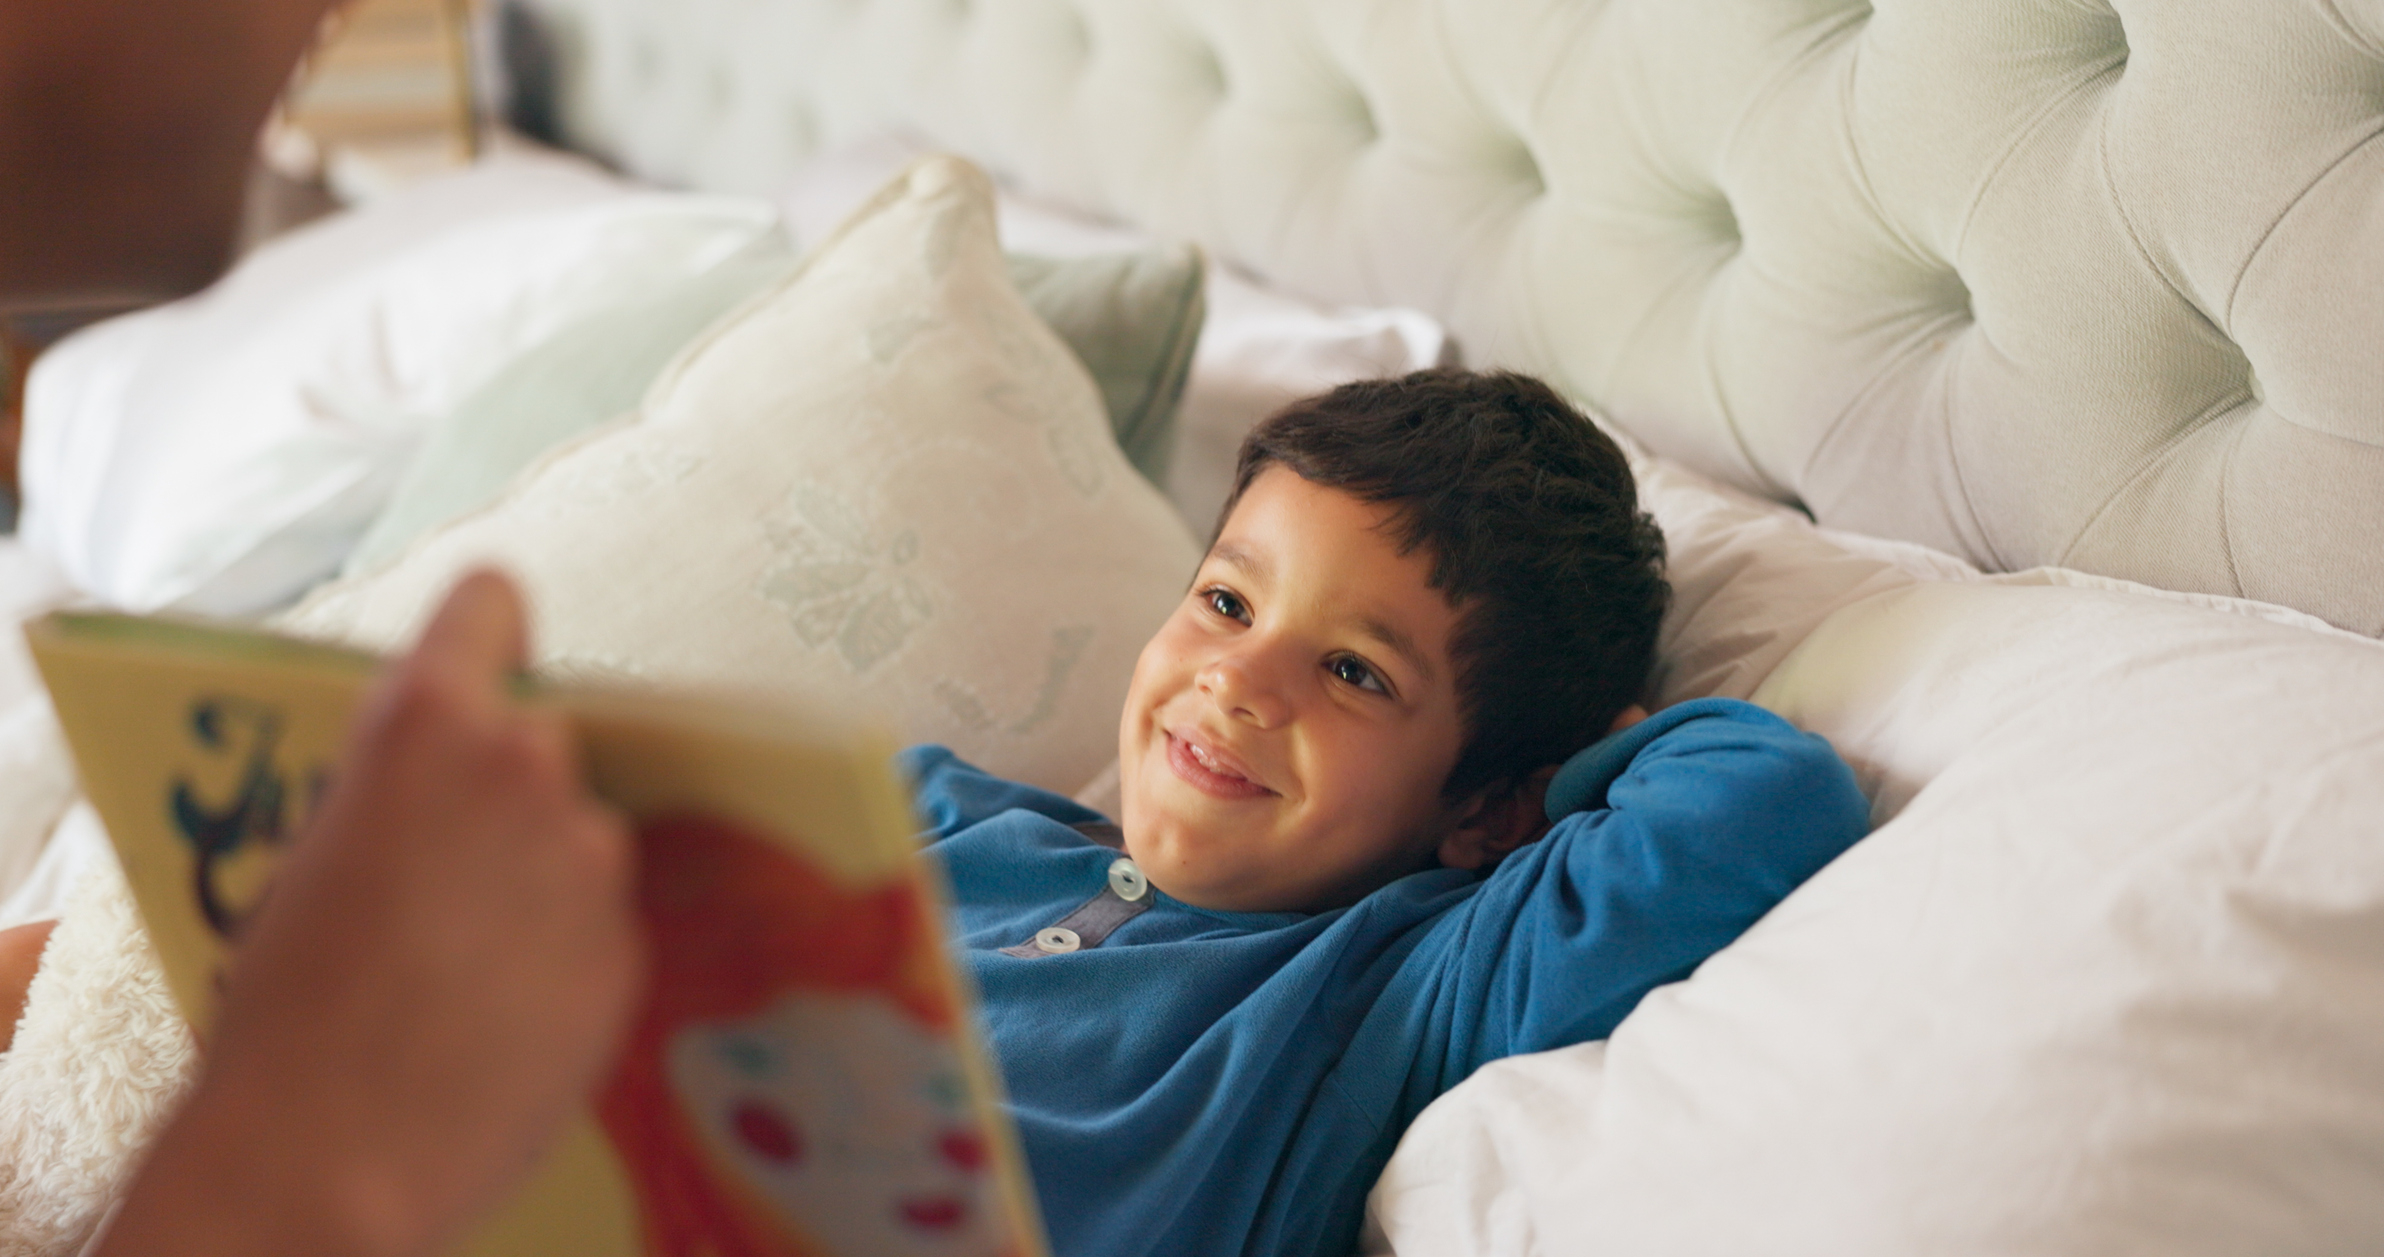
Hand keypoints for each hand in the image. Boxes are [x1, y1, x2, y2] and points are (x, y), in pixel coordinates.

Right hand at [97, 570, 646, 1256]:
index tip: (486, 659)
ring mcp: (593, 859)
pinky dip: (564, 958)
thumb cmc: (283, 1009)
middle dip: (506, 789)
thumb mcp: (308, 856)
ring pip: (580, 840)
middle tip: (451, 868)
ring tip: (466, 965)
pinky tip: (501, 1017)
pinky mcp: (629, 948)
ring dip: (544, 880)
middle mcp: (532, 767)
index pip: (492, 604)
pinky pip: (599, 929)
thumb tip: (435, 789)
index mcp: (431, 723)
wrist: (328, 1156)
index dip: (486, 633)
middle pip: (541, 739)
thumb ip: (397, 791)